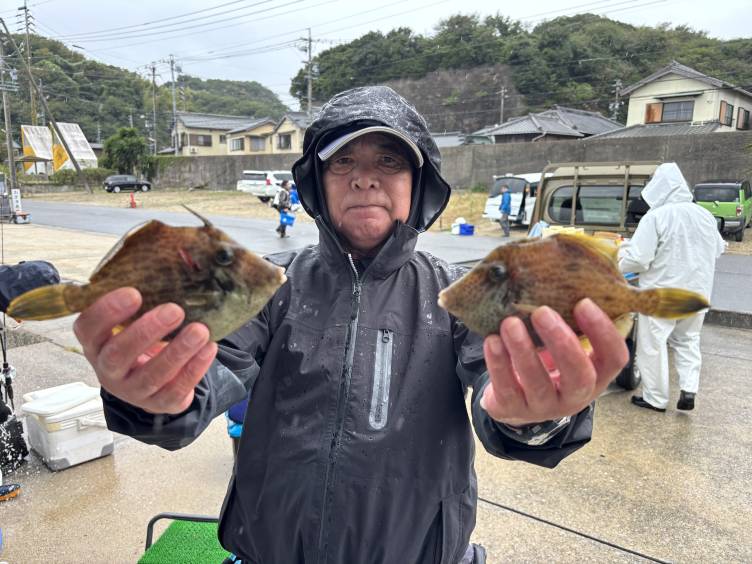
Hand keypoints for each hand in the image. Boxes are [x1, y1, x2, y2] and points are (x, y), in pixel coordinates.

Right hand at [73, 287, 217, 414]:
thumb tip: (183, 256)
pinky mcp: (159, 403)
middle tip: (175, 310)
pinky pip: (176, 390)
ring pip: (151, 375)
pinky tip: (209, 348)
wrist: (157, 377)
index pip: (88, 328)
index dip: (107, 311)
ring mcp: (132, 390)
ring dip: (178, 351)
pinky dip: (195, 369)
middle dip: (147, 331)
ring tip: (200, 330)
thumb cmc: (144, 337)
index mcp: (96, 342)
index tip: (135, 293)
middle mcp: (108, 369)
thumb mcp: (138, 317)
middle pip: (118, 354)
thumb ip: (148, 294)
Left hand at [480, 298, 628, 426]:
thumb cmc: (545, 363)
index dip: (603, 332)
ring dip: (524, 350)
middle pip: (579, 375)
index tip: (584, 302)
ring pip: (539, 383)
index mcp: (595, 374)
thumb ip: (568, 322)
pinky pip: (507, 388)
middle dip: (561, 342)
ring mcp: (544, 407)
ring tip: (510, 323)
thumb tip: (562, 274)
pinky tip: (492, 341)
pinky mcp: (514, 410)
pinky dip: (498, 363)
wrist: (514, 400)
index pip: (614, 358)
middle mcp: (575, 395)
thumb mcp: (562, 346)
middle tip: (542, 312)